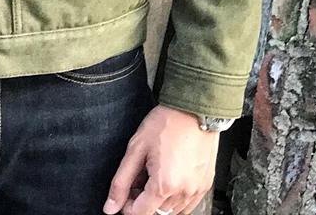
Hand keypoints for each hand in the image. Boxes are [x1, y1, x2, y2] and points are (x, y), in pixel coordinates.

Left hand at [103, 105, 218, 214]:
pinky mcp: (205, 186)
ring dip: (158, 200)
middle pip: (156, 213)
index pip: (140, 214)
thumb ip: (121, 181)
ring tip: (153, 174)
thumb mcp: (136, 149)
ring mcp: (197, 191)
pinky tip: (168, 177)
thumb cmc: (165, 124)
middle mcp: (183, 193)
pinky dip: (174, 198)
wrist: (193, 111)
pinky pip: (187, 204)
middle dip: (142, 201)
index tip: (123, 192)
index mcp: (164, 185)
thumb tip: (110, 207)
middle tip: (137, 178)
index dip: (127, 205)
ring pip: (172, 211)